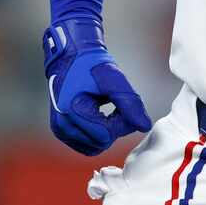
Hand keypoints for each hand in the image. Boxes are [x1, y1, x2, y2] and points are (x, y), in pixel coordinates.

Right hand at [42, 18, 152, 155]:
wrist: (71, 57)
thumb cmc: (91, 65)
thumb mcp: (114, 80)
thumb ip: (130, 103)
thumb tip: (145, 126)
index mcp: (71, 112)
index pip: (107, 135)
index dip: (122, 121)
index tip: (121, 102)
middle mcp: (62, 125)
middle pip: (102, 143)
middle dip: (115, 126)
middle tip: (115, 103)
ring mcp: (61, 131)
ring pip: (96, 147)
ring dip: (107, 131)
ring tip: (106, 108)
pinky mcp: (63, 132)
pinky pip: (89, 145)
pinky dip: (99, 133)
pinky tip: (100, 115)